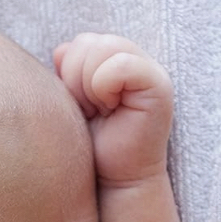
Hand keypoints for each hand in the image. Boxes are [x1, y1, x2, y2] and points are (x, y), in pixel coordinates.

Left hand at [54, 33, 172, 184]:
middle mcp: (137, 59)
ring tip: (101, 112)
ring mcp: (152, 71)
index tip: (85, 106)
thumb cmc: (94, 144)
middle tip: (93, 111)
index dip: (71, 73)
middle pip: (89, 42)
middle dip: (78, 80)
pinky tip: (112, 112)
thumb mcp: (73, 100)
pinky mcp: (159, 86)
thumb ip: (68, 69)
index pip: (82, 42)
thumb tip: (61, 51)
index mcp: (117, 59)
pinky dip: (105, 88)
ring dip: (90, 86)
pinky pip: (119, 66)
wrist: (116, 179)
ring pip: (102, 49)